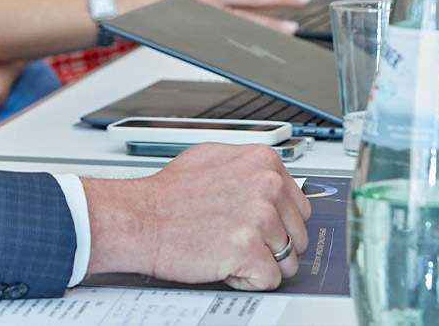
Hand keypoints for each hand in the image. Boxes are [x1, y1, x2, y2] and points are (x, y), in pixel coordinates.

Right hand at [82, 143, 310, 288]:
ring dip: (259, 262)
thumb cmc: (168, 194)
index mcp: (262, 160)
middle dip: (272, 244)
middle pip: (299, 233)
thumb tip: (271, 179)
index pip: (299, 204)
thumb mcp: (213, 158)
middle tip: (237, 238)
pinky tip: (225, 263)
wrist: (139, 217)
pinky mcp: (249, 248)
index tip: (255, 224)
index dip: (277, 221)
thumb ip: (248, 168)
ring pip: (288, 260)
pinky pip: (270, 280)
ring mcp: (260, 216)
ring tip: (227, 248)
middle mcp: (266, 184)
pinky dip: (247, 280)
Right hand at [128, 0, 310, 34]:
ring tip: (294, 27)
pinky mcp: (201, 31)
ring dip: (272, 23)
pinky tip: (263, 49)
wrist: (128, 11)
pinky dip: (248, 43)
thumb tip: (229, 6)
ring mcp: (206, 13)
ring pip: (248, 17)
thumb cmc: (155, 6)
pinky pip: (231, 38)